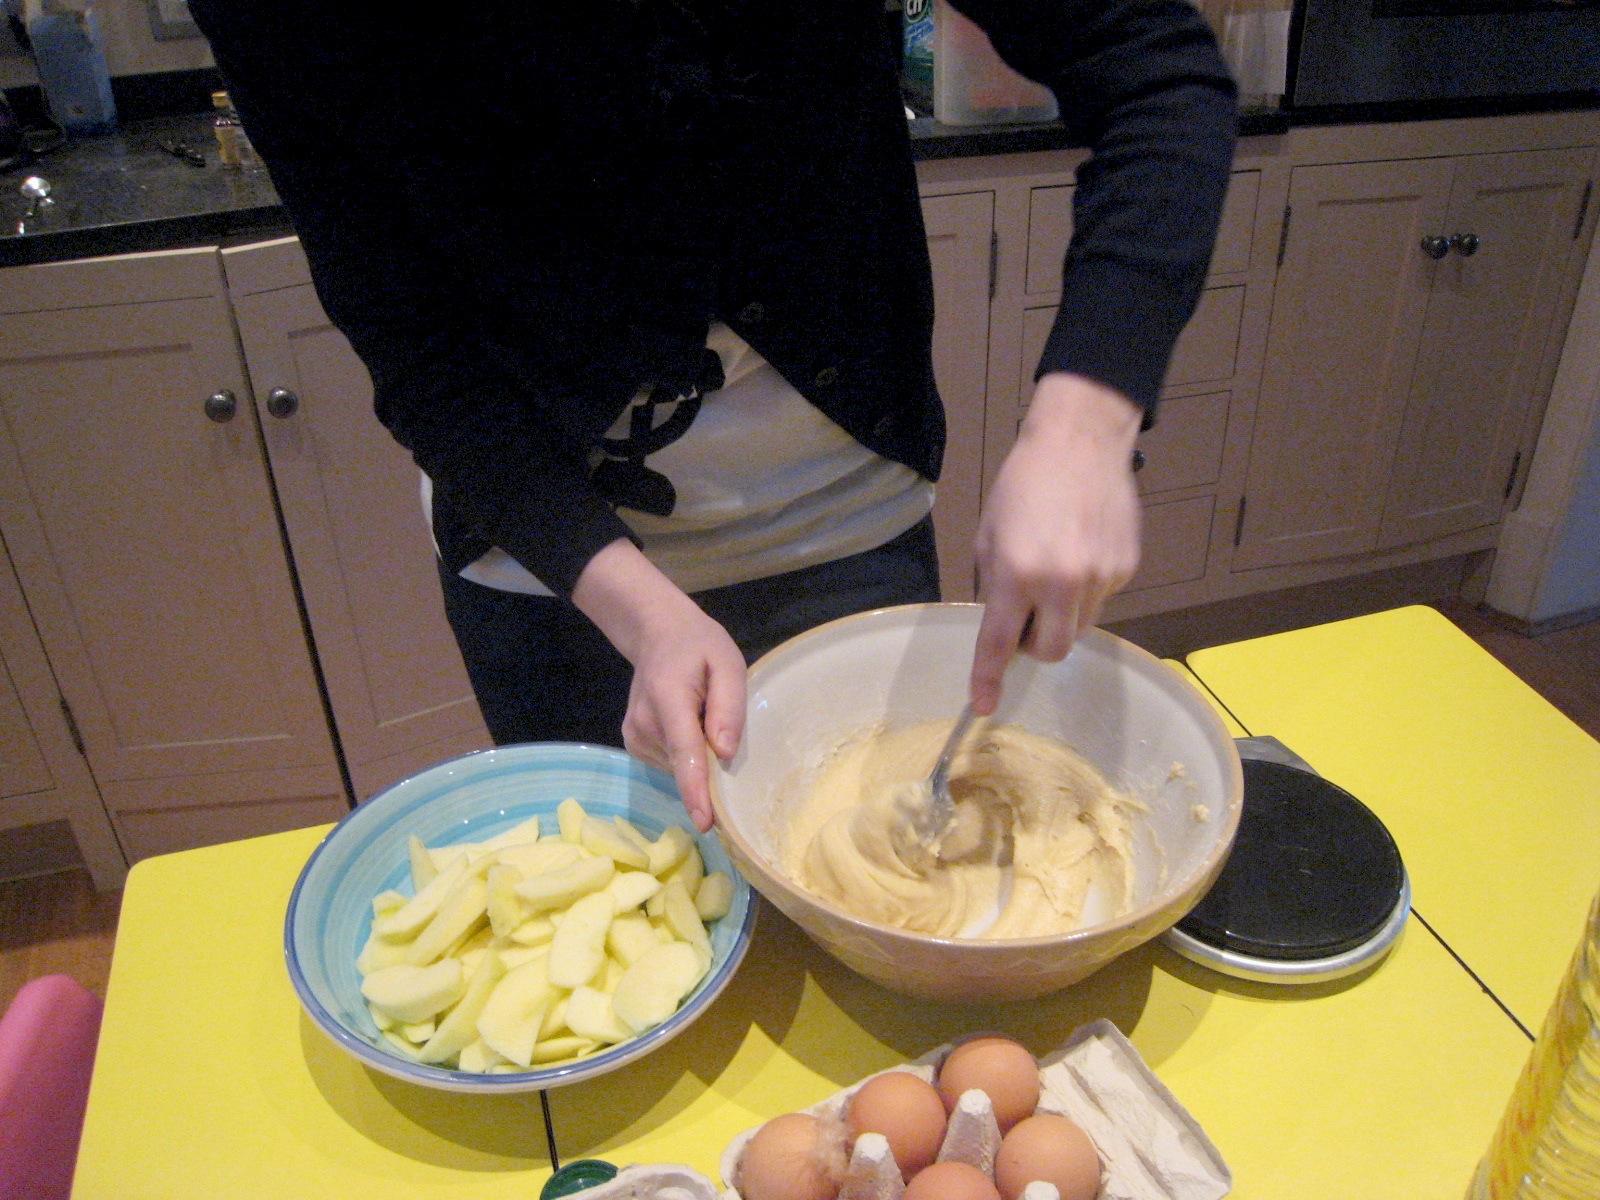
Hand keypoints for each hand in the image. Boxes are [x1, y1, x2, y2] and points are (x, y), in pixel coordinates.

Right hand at [571, 539, 745, 830]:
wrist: (657, 633)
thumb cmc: (698, 646)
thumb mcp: (727, 663)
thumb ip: (728, 707)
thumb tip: (725, 754)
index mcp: (668, 698)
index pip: (684, 752)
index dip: (696, 790)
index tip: (705, 822)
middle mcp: (644, 723)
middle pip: (685, 764)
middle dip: (712, 766)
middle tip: (721, 725)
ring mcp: (634, 736)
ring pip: (679, 767)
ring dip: (700, 756)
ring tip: (701, 714)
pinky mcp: (634, 744)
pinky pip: (671, 764)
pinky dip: (687, 755)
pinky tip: (689, 725)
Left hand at [970, 372, 1142, 713]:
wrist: (1080, 442)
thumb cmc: (1023, 484)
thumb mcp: (989, 534)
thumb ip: (994, 584)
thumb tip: (1002, 624)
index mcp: (1017, 574)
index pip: (999, 642)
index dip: (989, 679)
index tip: (984, 705)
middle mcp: (1061, 582)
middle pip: (1052, 651)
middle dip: (1035, 645)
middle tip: (1026, 618)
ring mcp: (1100, 577)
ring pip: (1080, 629)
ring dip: (1062, 617)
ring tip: (1056, 572)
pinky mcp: (1126, 568)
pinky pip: (1102, 600)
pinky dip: (1087, 590)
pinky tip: (1081, 550)